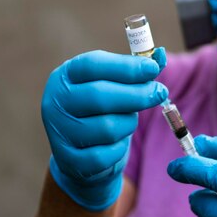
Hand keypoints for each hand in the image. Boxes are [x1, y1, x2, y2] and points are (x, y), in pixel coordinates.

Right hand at [42, 48, 167, 210]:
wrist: (80, 154)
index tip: (153, 68)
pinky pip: (106, 155)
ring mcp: (59, 132)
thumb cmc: (101, 110)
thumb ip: (136, 71)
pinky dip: (119, 148)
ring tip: (129, 119)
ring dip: (128, 123)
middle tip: (160, 92)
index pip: (92, 65)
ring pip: (107, 127)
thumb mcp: (113, 84)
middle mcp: (55, 102)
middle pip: (100, 96)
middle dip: (136, 94)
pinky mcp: (68, 160)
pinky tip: (117, 142)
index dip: (125, 67)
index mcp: (64, 76)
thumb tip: (161, 55)